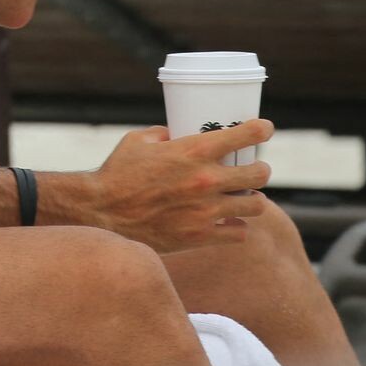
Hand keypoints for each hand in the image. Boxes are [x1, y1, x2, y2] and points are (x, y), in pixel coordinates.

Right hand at [82, 120, 273, 252]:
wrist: (100, 212)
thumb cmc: (117, 172)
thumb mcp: (138, 140)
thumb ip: (165, 135)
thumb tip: (177, 134)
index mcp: (193, 151)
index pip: (246, 135)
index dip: (261, 129)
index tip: (264, 129)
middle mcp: (205, 179)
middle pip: (259, 174)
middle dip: (260, 170)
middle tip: (253, 171)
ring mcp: (205, 210)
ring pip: (255, 206)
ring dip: (252, 200)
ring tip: (244, 199)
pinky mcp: (199, 236)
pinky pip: (238, 233)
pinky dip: (236, 227)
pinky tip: (228, 222)